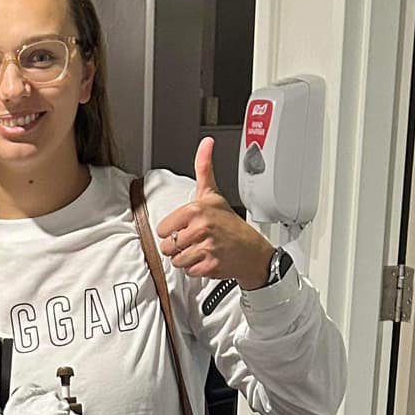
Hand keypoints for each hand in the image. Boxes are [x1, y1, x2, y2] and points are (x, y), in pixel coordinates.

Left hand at [156, 137, 273, 291]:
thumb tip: (206, 143)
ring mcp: (206, 247)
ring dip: (187, 259)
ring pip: (177, 261)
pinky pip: (189, 271)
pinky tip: (207, 259)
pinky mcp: (210, 265)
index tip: (186, 228)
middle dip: (178, 246)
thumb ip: (204, 168)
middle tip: (195, 241)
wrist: (252, 250)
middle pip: (167, 246)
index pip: (163, 229)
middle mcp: (201, 228)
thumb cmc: (230, 223)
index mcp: (196, 209)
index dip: (172, 231)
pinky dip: (196, 269)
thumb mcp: (213, 194)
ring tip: (201, 250)